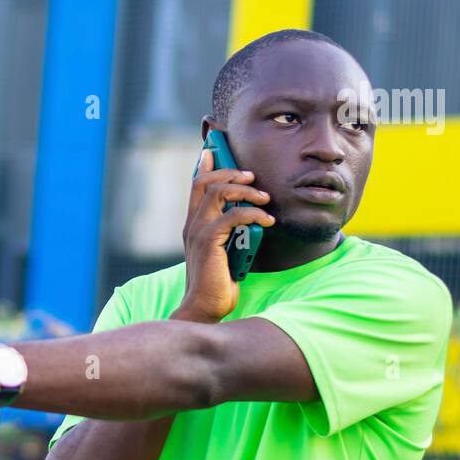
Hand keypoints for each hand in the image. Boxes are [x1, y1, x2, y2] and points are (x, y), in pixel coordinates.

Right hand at [178, 145, 275, 321]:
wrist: (204, 308)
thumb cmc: (217, 284)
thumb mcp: (225, 252)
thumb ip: (230, 234)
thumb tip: (249, 218)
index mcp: (193, 225)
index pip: (195, 186)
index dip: (204, 166)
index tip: (213, 151)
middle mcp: (191, 224)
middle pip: (206, 182)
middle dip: (230, 172)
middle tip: (251, 176)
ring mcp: (197, 232)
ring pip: (218, 193)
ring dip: (246, 191)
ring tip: (264, 199)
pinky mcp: (208, 242)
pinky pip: (232, 216)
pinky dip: (253, 213)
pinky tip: (267, 221)